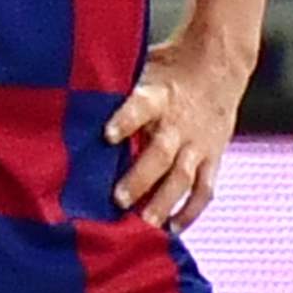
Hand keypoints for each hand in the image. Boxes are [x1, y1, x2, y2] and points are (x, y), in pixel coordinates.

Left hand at [104, 22, 256, 230]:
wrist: (219, 63)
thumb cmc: (169, 68)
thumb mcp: (143, 68)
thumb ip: (117, 91)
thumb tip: (73, 104)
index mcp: (157, 97)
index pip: (140, 107)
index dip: (125, 121)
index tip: (107, 135)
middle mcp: (178, 124)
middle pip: (160, 154)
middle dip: (140, 178)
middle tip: (119, 200)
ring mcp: (197, 144)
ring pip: (182, 178)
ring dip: (163, 202)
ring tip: (146, 226)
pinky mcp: (212, 157)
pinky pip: (204, 189)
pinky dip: (191, 211)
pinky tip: (172, 229)